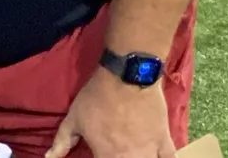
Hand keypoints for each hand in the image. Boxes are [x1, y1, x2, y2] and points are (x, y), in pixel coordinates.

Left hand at [47, 67, 175, 157]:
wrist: (127, 77)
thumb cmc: (97, 97)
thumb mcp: (74, 118)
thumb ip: (61, 142)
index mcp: (107, 157)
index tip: (98, 155)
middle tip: (114, 153)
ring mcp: (151, 152)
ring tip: (131, 154)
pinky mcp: (165, 142)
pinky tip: (155, 157)